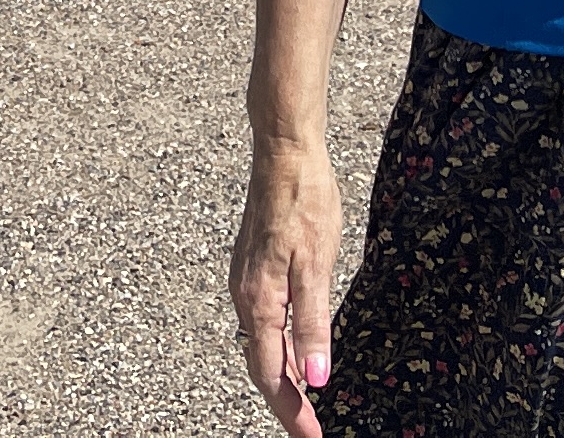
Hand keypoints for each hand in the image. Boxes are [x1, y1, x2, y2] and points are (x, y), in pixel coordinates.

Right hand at [231, 136, 343, 435]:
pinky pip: (262, 322)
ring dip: (282, 378)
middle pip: (262, 367)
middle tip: (312, 430)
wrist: (283, 153)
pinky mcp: (252, 268)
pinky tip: (297, 350)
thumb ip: (314, 325)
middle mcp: (245, 297)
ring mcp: (245, 281)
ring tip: (308, 402)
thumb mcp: (317, 267)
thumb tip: (318, 379)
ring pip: (260, 345)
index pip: (273, 376)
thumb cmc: (304, 203)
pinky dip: (278, 348)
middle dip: (286, 404)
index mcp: (260, 301)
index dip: (292, 413)